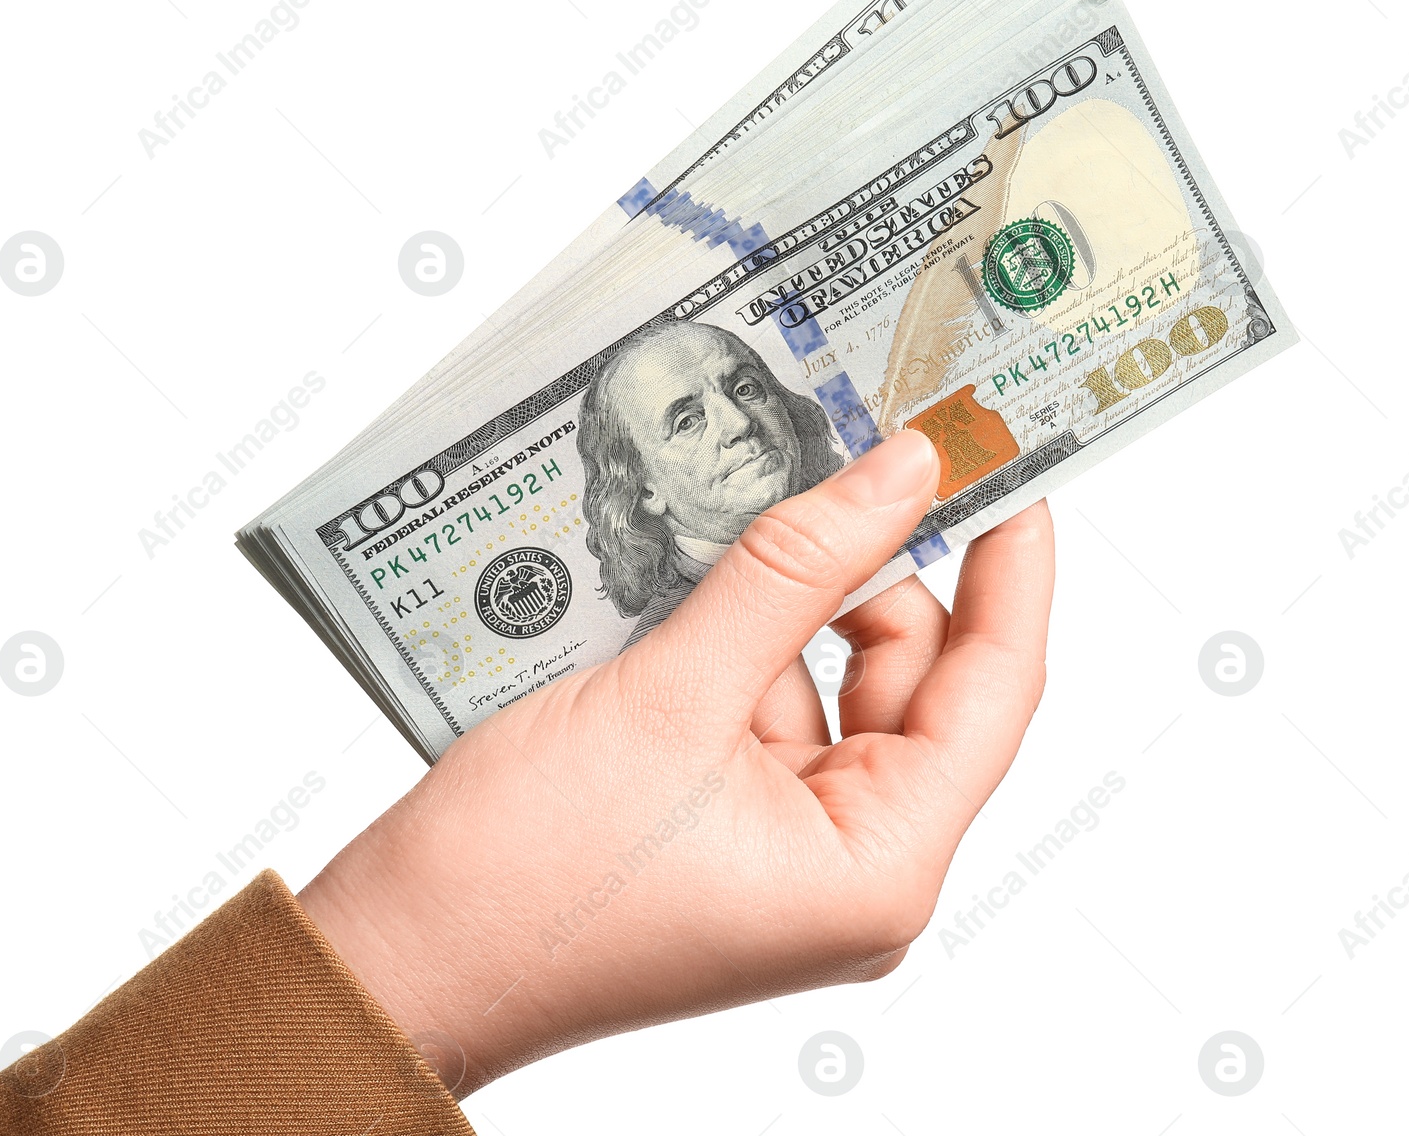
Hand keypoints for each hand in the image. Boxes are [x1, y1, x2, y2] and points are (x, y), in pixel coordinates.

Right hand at [300, 430, 1054, 1092]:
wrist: (398, 955)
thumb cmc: (520, 877)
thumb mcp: (672, 693)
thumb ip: (794, 569)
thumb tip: (895, 474)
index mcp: (877, 868)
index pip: (994, 688)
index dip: (1010, 563)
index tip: (1006, 457)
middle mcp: (852, 870)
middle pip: (912, 680)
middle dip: (878, 569)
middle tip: (854, 454)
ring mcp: (790, 852)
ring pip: (834, 683)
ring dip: (796, 600)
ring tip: (746, 518)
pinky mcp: (730, 828)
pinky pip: (771, 707)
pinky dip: (744, 640)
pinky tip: (695, 583)